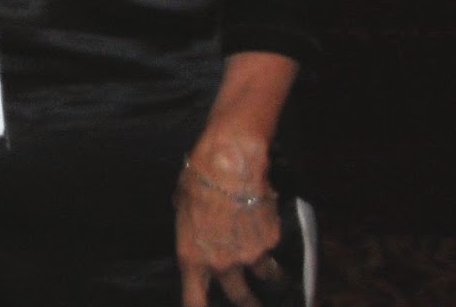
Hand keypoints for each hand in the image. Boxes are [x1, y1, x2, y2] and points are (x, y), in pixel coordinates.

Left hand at [175, 160, 282, 306]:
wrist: (230, 162)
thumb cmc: (197, 179)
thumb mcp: (181, 205)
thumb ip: (189, 225)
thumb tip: (195, 224)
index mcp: (193, 258)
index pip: (194, 302)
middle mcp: (223, 264)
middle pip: (240, 299)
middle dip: (249, 303)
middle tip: (254, 304)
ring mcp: (250, 255)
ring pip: (267, 276)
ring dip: (270, 274)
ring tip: (274, 272)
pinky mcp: (272, 240)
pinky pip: (273, 246)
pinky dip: (272, 240)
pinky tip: (269, 223)